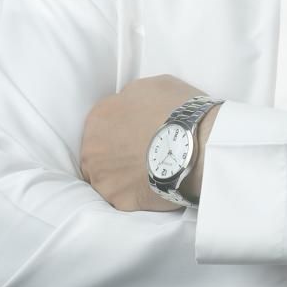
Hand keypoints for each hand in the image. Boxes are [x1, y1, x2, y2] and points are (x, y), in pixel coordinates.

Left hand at [80, 74, 215, 211]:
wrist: (194, 143)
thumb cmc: (176, 109)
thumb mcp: (152, 86)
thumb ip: (131, 98)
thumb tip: (128, 107)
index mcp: (99, 117)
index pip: (100, 126)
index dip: (119, 130)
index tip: (134, 136)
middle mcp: (92, 148)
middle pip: (98, 153)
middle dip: (115, 154)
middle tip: (141, 155)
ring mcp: (102, 176)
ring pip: (106, 178)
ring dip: (122, 176)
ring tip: (147, 173)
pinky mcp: (117, 199)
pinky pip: (122, 197)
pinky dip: (134, 193)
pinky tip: (152, 185)